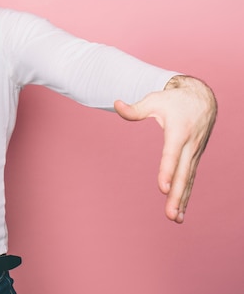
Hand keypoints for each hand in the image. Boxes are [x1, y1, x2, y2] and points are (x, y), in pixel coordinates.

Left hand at [114, 76, 216, 222]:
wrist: (202, 99)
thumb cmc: (174, 100)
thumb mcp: (154, 100)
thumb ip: (135, 108)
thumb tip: (115, 104)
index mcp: (179, 132)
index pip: (172, 155)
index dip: (167, 171)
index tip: (162, 188)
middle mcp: (190, 145)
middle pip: (183, 174)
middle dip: (177, 195)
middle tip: (170, 214)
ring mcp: (194, 153)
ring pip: (188, 180)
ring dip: (182, 200)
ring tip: (175, 218)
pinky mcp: (195, 158)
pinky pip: (190, 178)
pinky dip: (186, 195)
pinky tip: (181, 211)